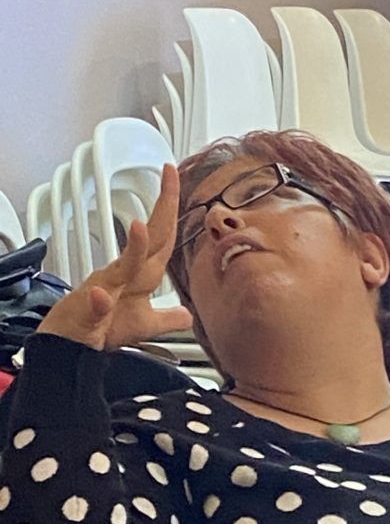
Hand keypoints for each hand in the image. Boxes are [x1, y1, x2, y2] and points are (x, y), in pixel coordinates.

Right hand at [37, 164, 192, 350]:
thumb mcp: (144, 324)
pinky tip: (103, 295)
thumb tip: (187, 314)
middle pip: (149, 240)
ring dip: (132, 248)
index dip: (173, 212)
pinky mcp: (88, 314)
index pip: (162, 239)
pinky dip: (100, 300)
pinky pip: (95, 306)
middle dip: (161, 209)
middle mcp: (122, 275)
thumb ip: (167, 316)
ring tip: (140, 226)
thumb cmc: (101, 328)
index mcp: (138, 276)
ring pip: (121, 268)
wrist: (69, 346)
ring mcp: (104, 291)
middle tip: (169, 176)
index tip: (176, 179)